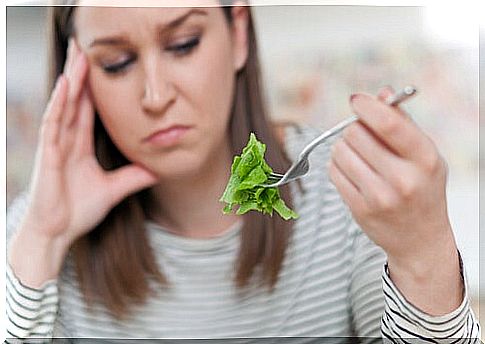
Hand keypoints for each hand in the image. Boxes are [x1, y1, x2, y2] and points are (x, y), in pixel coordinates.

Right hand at [21, 38, 158, 249]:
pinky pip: (53, 124)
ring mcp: (55, 145)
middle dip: (80, 73)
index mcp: (80, 145)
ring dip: (71, 80)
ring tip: (78, 54)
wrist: (58, 233)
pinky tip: (65, 85)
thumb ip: (134, 177)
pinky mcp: (48, 154)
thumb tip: (158, 170)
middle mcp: (67, 140)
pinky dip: (59, 104)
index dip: (94, 87)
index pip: (89, 109)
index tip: (103, 66)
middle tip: (85, 46)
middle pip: (75, 100)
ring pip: (64, 105)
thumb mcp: (114, 189)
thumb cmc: (77, 211)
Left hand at [327, 87, 455, 269]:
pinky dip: (338, 165)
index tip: (357, 100)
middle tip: (363, 136)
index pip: (388, 123)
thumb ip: (403, 122)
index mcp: (425, 159)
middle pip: (355, 133)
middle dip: (355, 129)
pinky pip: (333, 172)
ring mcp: (379, 197)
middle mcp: (402, 179)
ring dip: (344, 147)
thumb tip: (381, 92)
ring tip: (359, 156)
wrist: (420, 239)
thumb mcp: (425, 155)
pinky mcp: (359, 209)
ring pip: (339, 151)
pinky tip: (354, 171)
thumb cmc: (423, 190)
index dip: (367, 106)